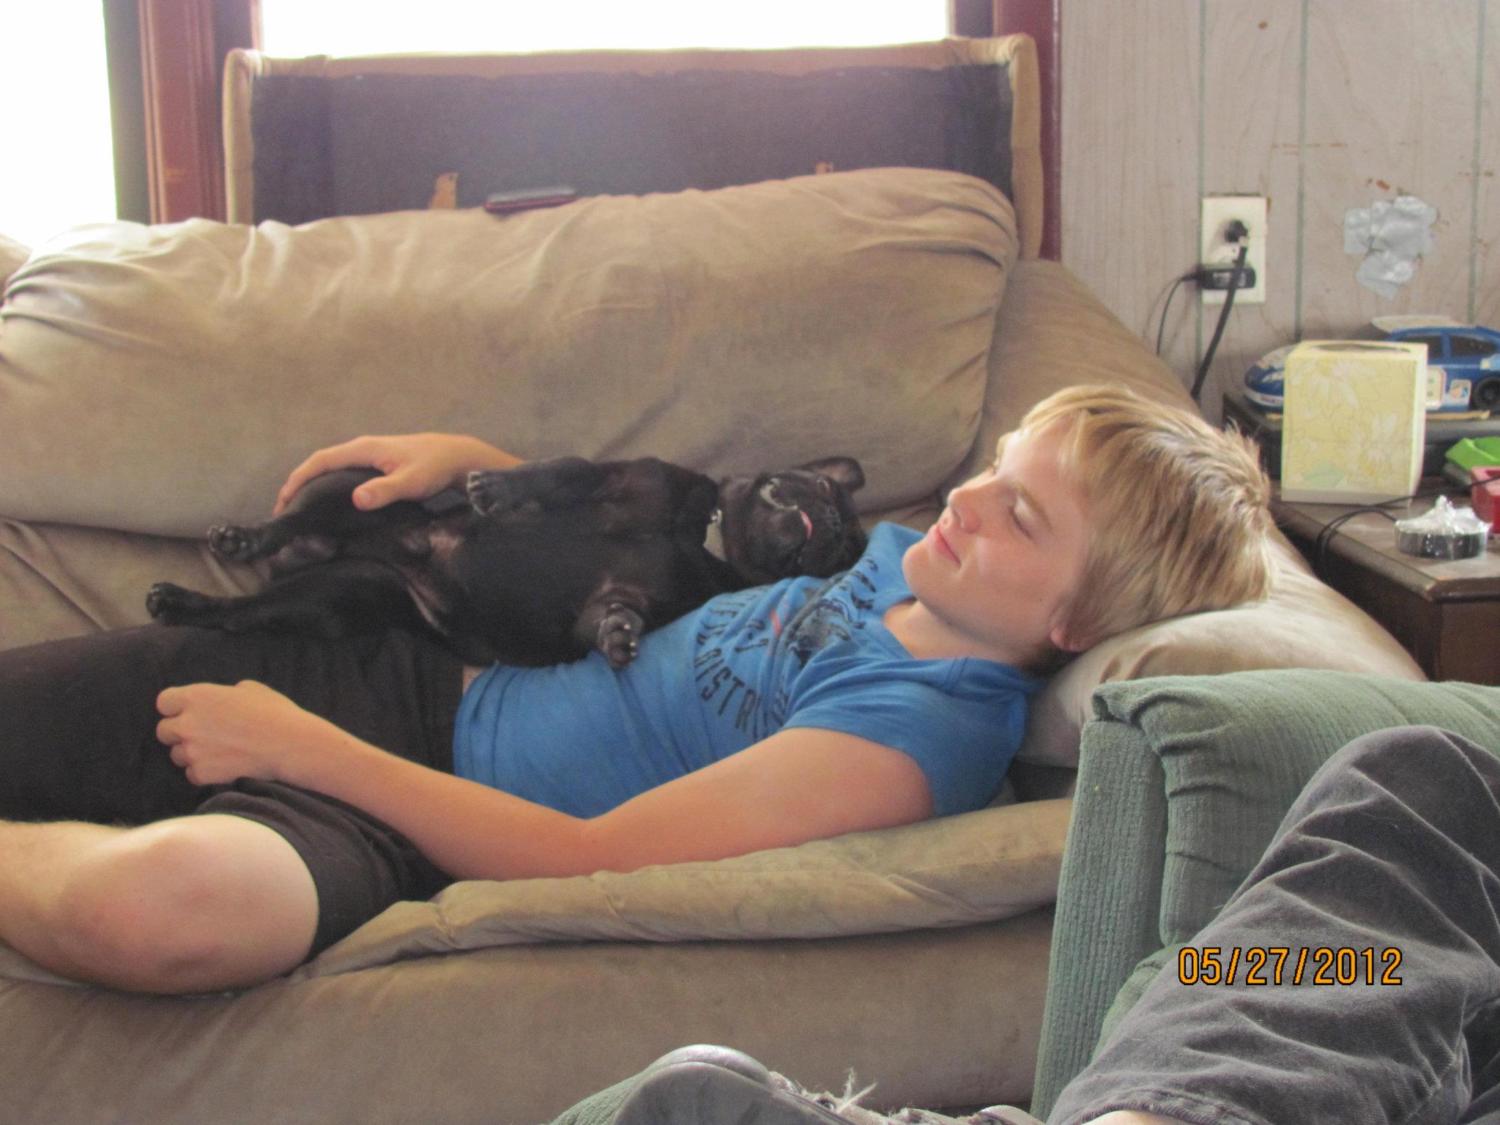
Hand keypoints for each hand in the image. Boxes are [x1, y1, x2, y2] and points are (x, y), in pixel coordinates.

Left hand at [156, 681, 339, 785]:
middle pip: (164, 731)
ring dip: (192, 753)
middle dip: (180, 732)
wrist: (289, 744)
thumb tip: (220, 701)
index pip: (164, 702)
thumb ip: (223, 694)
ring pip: (176, 754)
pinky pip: (191, 774)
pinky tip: (223, 765)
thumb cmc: (274, 712)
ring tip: (217, 751)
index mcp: (197, 697)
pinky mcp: (201, 773)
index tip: (189, 712)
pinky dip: (203, 772)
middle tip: (204, 734)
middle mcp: (187, 723)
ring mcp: (192, 750)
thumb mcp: (249, 689)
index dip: (176, 707)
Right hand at [273, 433, 522, 514]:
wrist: (459, 457)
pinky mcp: (380, 463)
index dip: (298, 479)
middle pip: (322, 463)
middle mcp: (363, 448)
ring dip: (314, 484)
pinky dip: (331, 485)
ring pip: (333, 468)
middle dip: (300, 483)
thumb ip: (384, 491)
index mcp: (364, 449)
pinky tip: (333, 503)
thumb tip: (356, 499)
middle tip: (285, 510)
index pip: (320, 461)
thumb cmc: (436, 468)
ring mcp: (371, 454)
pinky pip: (346, 472)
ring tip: (302, 509)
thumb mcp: (411, 482)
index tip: (283, 501)